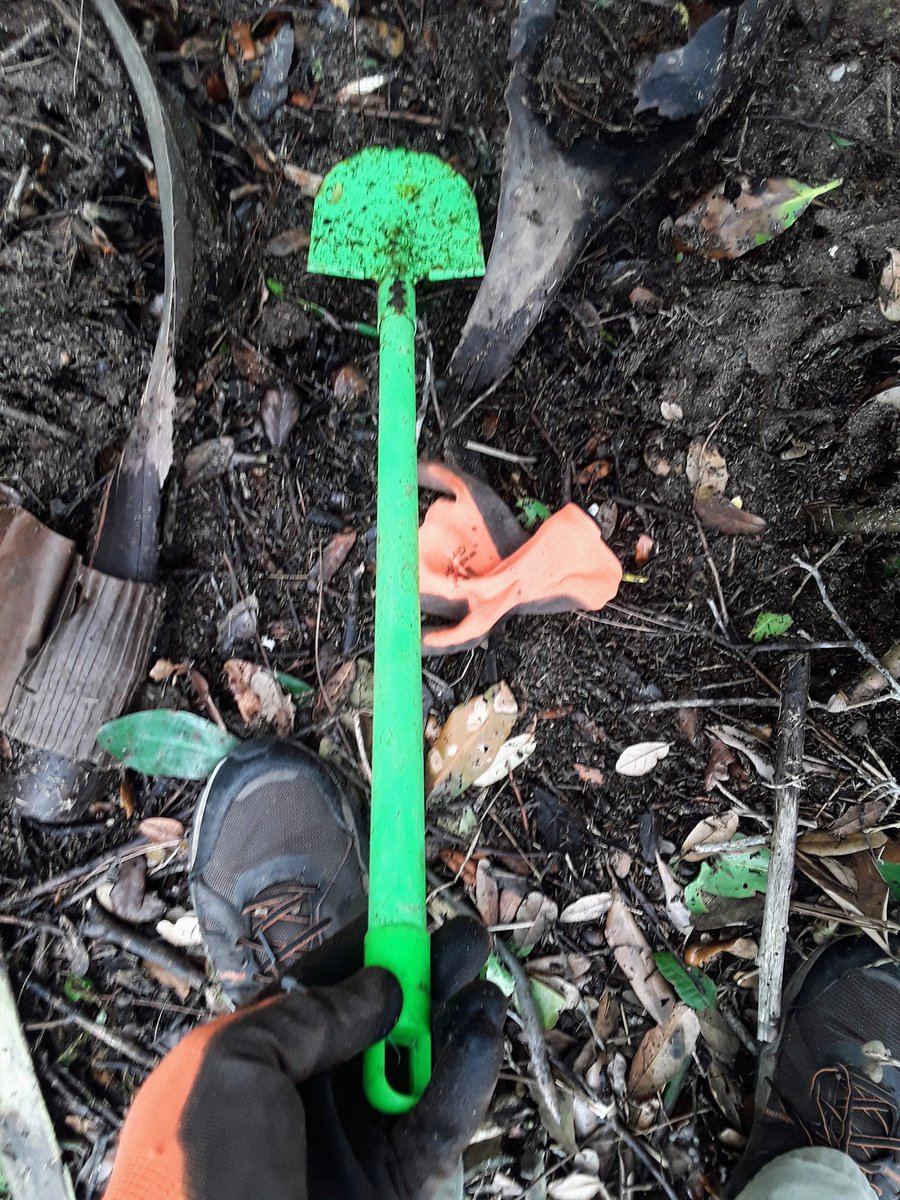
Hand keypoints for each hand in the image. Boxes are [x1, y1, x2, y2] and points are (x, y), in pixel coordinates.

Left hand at [103, 918, 503, 1199]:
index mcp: (252, 1063)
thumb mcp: (230, 1066)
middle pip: (379, 1020)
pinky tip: (482, 1029)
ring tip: (481, 981)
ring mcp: (352, 1144)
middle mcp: (305, 1098)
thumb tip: (379, 988)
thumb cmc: (193, 1179)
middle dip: (423, 977)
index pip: (321, 988)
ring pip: (417, 1067)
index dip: (366, 949)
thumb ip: (307, 1014)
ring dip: (454, 1021)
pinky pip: (440, 1120)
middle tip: (464, 940)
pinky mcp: (395, 1186)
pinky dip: (467, 1074)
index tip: (404, 912)